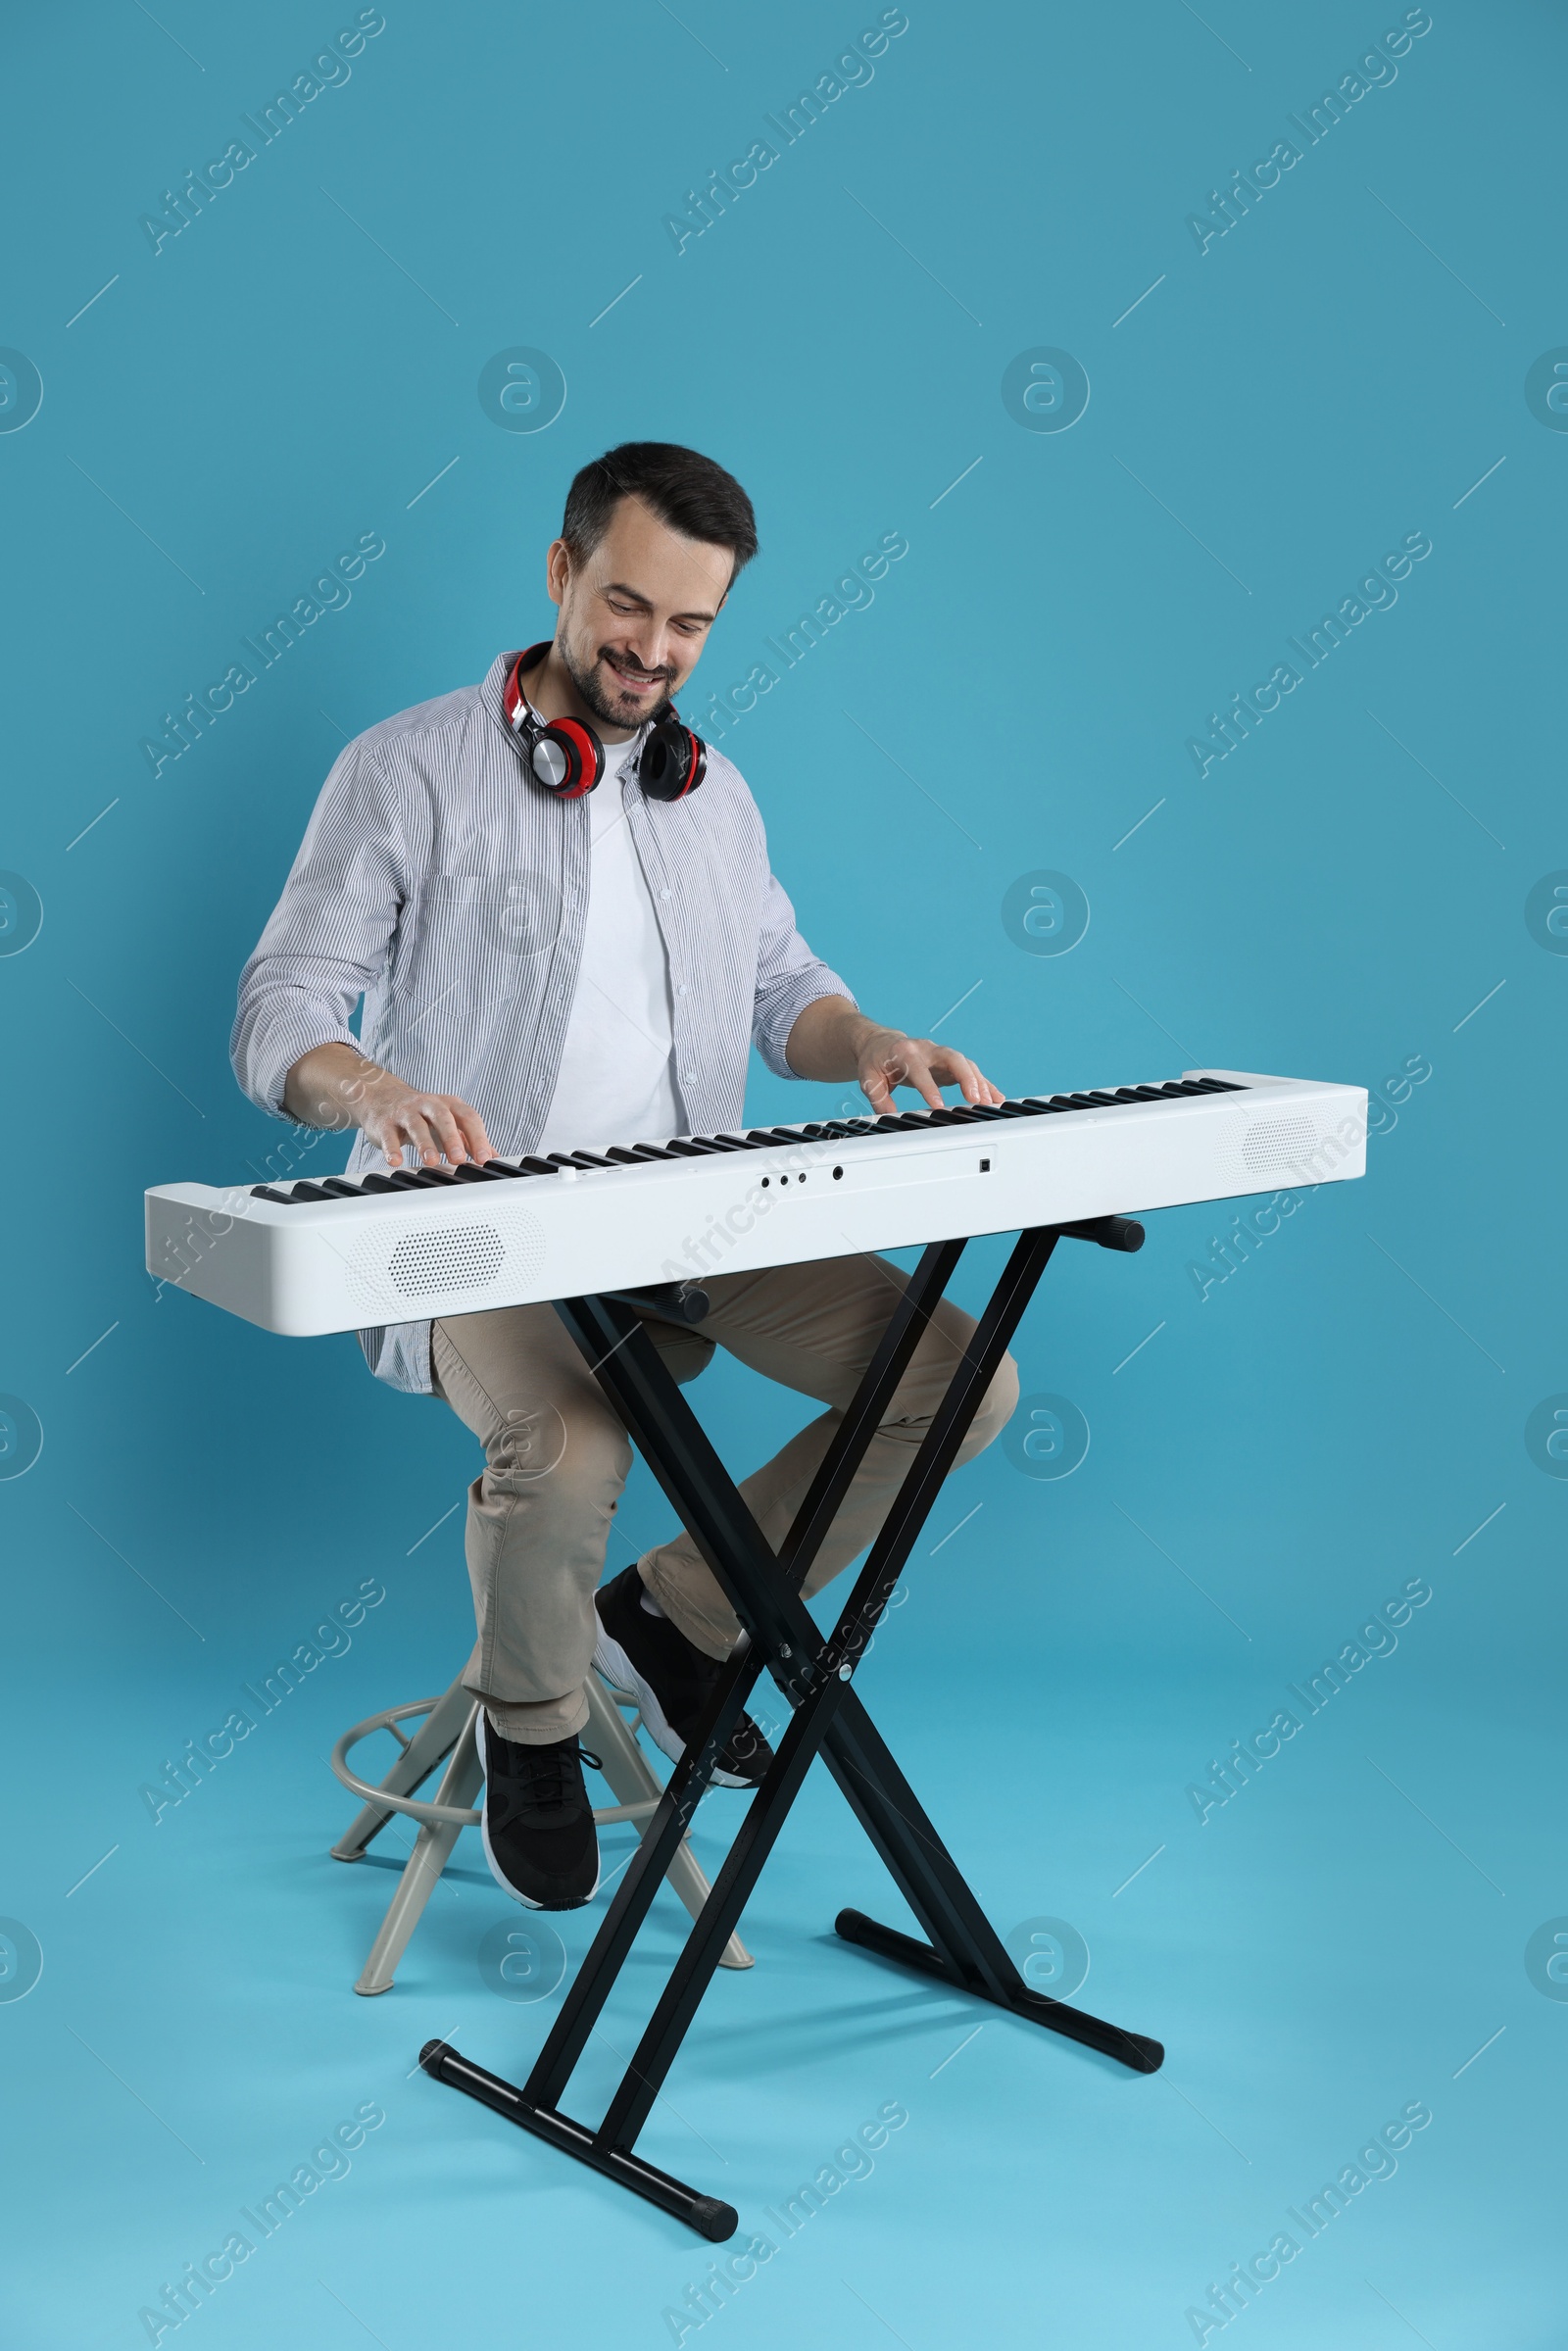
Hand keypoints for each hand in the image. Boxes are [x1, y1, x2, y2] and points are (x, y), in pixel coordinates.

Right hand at [283, 1043, 493, 1167]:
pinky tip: (395, 1161)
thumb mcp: (449, 1124)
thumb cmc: (424, 1116)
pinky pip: (389, 1135)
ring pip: (417, 1125)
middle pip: (443, 1117)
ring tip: (431, 1162)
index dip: (478, 1138)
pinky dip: (392, 1149)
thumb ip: (470, 1140)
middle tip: (459, 1159)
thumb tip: (494, 1157)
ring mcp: (406, 1112)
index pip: (468, 1118)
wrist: (383, 1098)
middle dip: (452, 1138)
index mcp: (449, 1105)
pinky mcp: (385, 1123)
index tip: (484, 1159)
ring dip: (424, 1144)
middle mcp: (429, 1105)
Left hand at [853, 1024, 1004, 1114]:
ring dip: (979, 1082)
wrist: (880, 1044)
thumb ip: (879, 1098)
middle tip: (975, 1099)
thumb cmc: (875, 1061)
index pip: (919, 1068)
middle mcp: (927, 1049)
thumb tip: (889, 1118)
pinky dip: (984, 1084)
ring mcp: (940, 1055)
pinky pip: (970, 1071)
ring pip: (965, 1063)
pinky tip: (996, 1097)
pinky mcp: (949, 1063)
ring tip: (988, 1103)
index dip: (929, 1087)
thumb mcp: (869, 1079)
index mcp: (904, 1052)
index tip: (938, 1106)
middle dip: (966, 1077)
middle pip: (952, 1057)